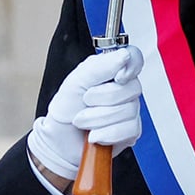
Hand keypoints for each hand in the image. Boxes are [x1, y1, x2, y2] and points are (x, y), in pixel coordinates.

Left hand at [29, 48, 142, 181]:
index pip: (135, 58)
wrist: (60, 140)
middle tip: (85, 102)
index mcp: (112, 71)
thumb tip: (124, 55)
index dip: (130, 66)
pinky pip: (128, 129)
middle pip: (131, 88)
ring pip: (128, 111)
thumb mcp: (76, 81)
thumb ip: (100, 66)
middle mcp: (124, 89)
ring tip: (83, 121)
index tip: (117, 77)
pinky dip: (106, 134)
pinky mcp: (131, 132)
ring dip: (98, 119)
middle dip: (101, 99)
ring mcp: (130, 111)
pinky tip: (95, 134)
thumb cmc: (66, 109)